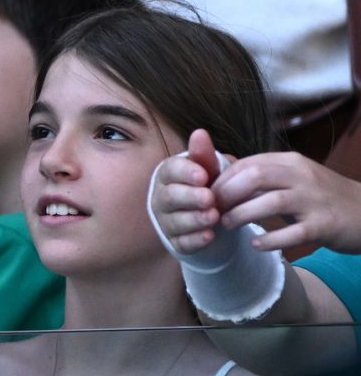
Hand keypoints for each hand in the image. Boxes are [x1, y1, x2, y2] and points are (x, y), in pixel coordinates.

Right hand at [150, 129, 229, 255]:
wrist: (210, 218)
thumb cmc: (207, 187)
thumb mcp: (208, 170)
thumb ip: (204, 155)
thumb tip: (200, 133)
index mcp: (168, 175)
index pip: (170, 171)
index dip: (185, 173)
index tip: (203, 175)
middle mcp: (162, 198)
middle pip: (171, 197)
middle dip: (189, 197)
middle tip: (209, 197)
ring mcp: (167, 221)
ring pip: (176, 221)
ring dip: (194, 219)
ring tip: (213, 217)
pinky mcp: (175, 242)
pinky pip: (182, 242)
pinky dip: (195, 240)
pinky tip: (209, 236)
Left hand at [212, 147, 360, 253]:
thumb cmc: (323, 197)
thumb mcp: (294, 179)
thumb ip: (264, 176)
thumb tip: (222, 174)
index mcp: (291, 163)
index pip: (248, 163)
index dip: (222, 179)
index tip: (205, 194)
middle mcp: (303, 177)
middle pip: (255, 176)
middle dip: (226, 193)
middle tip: (211, 210)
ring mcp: (315, 201)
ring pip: (271, 202)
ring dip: (242, 215)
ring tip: (226, 225)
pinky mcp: (326, 225)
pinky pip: (293, 233)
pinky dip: (271, 239)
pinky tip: (256, 245)